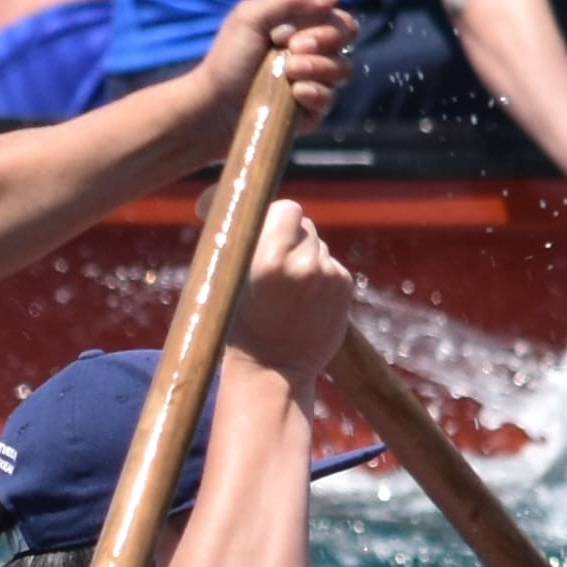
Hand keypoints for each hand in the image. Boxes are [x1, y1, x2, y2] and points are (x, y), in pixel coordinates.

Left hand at [194, 0, 354, 135]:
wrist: (213, 107)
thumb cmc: (228, 58)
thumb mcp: (250, 17)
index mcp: (300, 25)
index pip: (337, 13)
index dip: (326, 18)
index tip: (296, 27)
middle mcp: (312, 51)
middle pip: (346, 36)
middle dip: (323, 39)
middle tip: (293, 48)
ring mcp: (314, 81)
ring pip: (342, 68)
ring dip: (318, 66)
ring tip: (290, 72)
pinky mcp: (312, 110)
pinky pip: (330, 99)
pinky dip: (316, 93)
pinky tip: (296, 93)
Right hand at [230, 203, 353, 379]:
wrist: (273, 370)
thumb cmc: (238, 323)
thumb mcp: (226, 277)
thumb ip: (241, 237)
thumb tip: (221, 195)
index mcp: (270, 260)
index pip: (288, 209)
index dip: (276, 217)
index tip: (266, 228)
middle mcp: (304, 265)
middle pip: (304, 225)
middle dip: (290, 239)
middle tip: (274, 268)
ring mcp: (328, 276)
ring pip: (318, 245)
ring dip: (304, 258)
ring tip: (287, 291)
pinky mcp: (344, 287)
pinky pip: (331, 265)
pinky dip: (319, 276)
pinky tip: (304, 301)